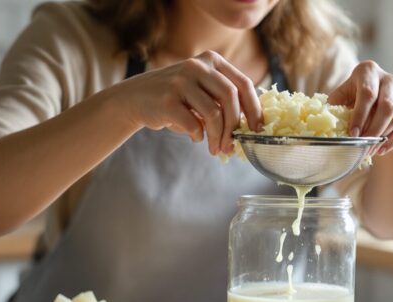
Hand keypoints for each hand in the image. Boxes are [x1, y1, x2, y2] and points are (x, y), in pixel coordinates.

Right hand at [118, 51, 261, 154]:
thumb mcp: (202, 90)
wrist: (135, 98)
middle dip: (235, 126)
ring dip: (218, 137)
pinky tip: (195, 138)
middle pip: (231, 97)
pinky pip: (193, 124)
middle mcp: (197, 66)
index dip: (254, 109)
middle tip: (233, 146)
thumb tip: (252, 128)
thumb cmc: (177, 99)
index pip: (243, 84)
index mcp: (212, 61)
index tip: (257, 130)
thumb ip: (224, 100)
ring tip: (216, 149)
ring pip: (214, 113)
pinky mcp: (167, 99)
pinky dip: (198, 135)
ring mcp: (180, 81)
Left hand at [328, 61, 392, 155]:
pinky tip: (381, 150)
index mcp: (369, 71)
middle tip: (362, 146)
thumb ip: (335, 103)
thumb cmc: (352, 96)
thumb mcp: (342, 95)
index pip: (367, 93)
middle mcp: (389, 79)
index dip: (360, 115)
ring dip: (382, 138)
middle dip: (373, 130)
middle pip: (386, 107)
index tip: (353, 134)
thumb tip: (325, 118)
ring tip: (369, 150)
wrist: (373, 98)